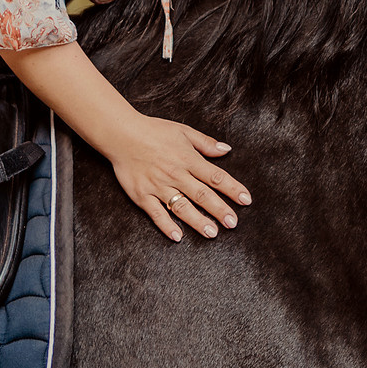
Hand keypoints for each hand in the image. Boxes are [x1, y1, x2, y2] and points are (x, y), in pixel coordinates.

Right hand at [107, 114, 250, 241]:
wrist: (121, 134)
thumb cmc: (153, 130)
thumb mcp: (183, 131)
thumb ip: (205, 143)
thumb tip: (226, 149)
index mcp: (188, 159)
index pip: (215, 176)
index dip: (232, 188)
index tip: (246, 200)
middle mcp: (175, 174)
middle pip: (202, 194)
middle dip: (219, 209)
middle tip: (233, 223)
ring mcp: (158, 186)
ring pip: (181, 206)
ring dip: (197, 221)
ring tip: (212, 233)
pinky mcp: (142, 195)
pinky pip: (156, 213)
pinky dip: (166, 225)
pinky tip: (178, 236)